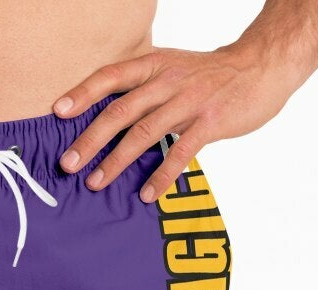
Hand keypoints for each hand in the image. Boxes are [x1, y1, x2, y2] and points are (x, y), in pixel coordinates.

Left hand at [53, 46, 301, 202]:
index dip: (82, 93)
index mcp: (154, 65)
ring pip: (143, 132)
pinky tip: (146, 195)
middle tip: (67, 164)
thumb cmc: (210, 76)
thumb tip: (107, 118)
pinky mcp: (209, 123)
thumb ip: (143, 90)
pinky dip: (161, 175)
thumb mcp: (172, 70)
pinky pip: (180, 152)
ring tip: (95, 183)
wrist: (261, 67)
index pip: (110, 76)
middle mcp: (166, 81)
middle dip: (90, 139)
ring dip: (116, 161)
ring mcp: (188, 101)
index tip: (57, 113)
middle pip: (119, 111)